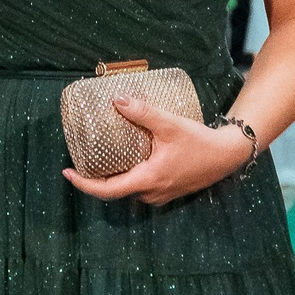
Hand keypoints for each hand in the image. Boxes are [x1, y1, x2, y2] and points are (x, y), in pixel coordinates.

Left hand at [62, 98, 255, 207]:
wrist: (227, 155)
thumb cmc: (200, 142)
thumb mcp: (170, 125)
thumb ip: (143, 113)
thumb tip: (117, 99)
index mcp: (148, 180)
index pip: (107, 190)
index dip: (83, 184)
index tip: (67, 172)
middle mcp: (151, 193)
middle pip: (115, 191)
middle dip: (95, 178)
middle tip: (81, 159)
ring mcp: (160, 195)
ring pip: (128, 190)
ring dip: (112, 178)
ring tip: (99, 158)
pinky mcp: (167, 190)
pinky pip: (140, 187)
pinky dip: (127, 176)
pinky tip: (125, 160)